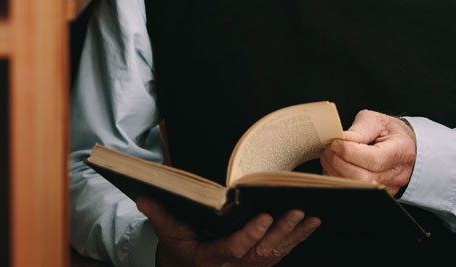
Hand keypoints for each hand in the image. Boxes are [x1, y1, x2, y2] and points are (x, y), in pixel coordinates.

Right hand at [137, 197, 319, 266]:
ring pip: (275, 253)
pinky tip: (312, 223)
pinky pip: (281, 252)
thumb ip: (159, 214)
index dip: (249, 236)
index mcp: (210, 260)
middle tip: (297, 211)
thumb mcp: (166, 232)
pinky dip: (297, 238)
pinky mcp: (260, 263)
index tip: (264, 218)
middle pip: (262, 252)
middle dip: (281, 232)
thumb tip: (143, 196)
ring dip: (294, 235)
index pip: (233, 250)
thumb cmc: (179, 246)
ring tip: (310, 215)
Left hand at [319, 109, 415, 196]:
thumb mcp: (377, 121)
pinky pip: (353, 191)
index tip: (335, 142)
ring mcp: (388, 187)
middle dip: (339, 162)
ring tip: (329, 156)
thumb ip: (360, 129)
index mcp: (401, 151)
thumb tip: (342, 139)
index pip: (373, 159)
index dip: (349, 152)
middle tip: (328, 149)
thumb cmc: (389, 132)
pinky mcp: (377, 194)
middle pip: (363, 177)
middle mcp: (397, 174)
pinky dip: (338, 179)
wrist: (403, 145)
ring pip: (356, 187)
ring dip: (335, 171)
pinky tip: (334, 167)